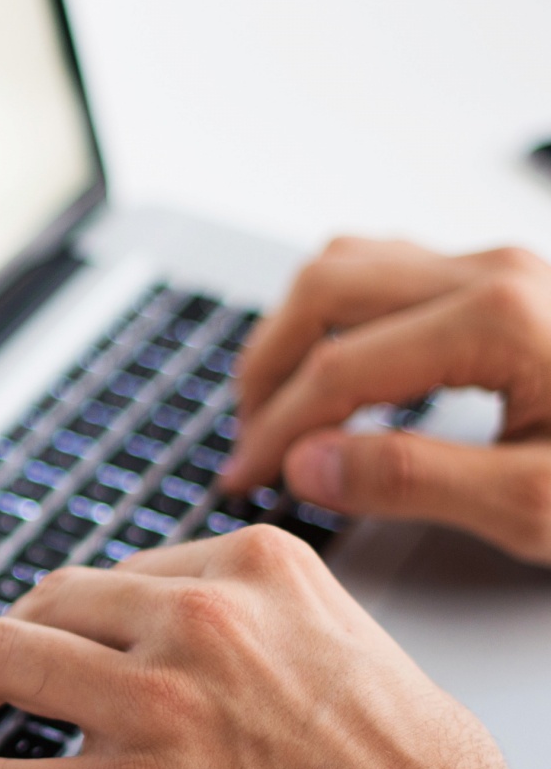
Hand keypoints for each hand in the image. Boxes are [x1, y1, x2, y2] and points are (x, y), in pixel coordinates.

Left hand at [0, 528, 550, 768]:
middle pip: (53, 604)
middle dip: (3, 632)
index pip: (124, 572)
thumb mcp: (350, 645)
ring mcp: (159, 707)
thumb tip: (201, 645)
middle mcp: (200, 622)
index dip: (76, 609)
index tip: (57, 627)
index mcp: (257, 572)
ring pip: (11, 666)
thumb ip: (265, 626)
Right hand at [224, 238, 550, 563]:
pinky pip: (388, 273)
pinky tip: (334, 369)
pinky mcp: (500, 283)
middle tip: (249, 439)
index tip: (247, 476)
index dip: (277, 428)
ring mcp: (496, 269)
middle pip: (327, 288)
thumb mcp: (532, 502)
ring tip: (279, 405)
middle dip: (268, 368)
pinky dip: (338, 317)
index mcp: (498, 322)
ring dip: (296, 332)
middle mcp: (491, 274)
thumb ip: (414, 481)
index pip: (339, 367)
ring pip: (351, 266)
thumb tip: (309, 465)